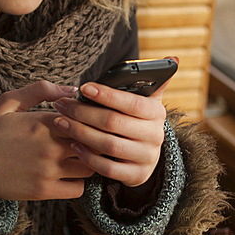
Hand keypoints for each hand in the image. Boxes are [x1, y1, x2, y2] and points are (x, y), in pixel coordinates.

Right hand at [0, 81, 95, 200]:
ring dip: (89, 160)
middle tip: (88, 139)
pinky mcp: (43, 191)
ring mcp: (48, 171)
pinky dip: (78, 182)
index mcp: (43, 122)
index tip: (85, 120)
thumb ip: (40, 90)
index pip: (85, 118)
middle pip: (92, 142)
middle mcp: (50, 147)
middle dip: (93, 139)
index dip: (89, 119)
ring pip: (90, 166)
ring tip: (79, 156)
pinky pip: (78, 189)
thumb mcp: (7, 102)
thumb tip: (71, 89)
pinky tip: (68, 175)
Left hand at [51, 59, 175, 187]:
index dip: (107, 95)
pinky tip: (73, 144)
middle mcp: (155, 136)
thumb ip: (151, 80)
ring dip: (80, 132)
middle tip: (62, 105)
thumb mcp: (145, 101)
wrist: (144, 154)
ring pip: (108, 145)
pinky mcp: (136, 175)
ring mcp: (147, 157)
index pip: (131, 102)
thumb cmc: (136, 119)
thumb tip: (173, 59)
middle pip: (113, 123)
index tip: (84, 87)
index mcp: (157, 113)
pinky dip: (88, 157)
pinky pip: (108, 168)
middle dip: (83, 112)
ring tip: (61, 122)